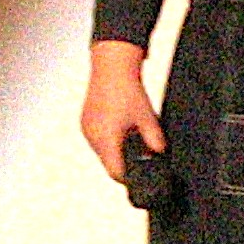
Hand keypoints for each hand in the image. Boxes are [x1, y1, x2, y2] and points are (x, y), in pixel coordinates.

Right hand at [81, 40, 165, 181]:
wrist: (112, 67)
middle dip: (122, 160)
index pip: (115, 173)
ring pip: (101, 151)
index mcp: (107, 139)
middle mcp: (93, 136)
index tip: (138, 173)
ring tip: (128, 134)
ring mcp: (86, 128)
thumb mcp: (147, 117)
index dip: (128, 176)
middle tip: (137, 149)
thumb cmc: (127, 89)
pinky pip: (96, 139)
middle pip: (108, 162)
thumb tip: (159, 153)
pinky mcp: (84, 121)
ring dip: (114, 148)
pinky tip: (118, 126)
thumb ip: (155, 141)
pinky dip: (106, 138)